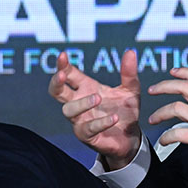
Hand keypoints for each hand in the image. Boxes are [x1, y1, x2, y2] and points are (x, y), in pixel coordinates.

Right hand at [48, 50, 141, 168]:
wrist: (131, 136)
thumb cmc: (126, 110)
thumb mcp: (131, 90)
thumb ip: (129, 73)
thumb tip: (130, 51)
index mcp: (86, 87)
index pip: (68, 74)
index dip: (63, 65)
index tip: (63, 55)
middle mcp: (79, 102)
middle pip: (57, 91)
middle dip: (56, 82)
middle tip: (62, 75)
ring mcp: (80, 119)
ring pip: (68, 110)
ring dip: (81, 103)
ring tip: (98, 97)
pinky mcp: (86, 135)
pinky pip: (87, 128)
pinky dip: (100, 122)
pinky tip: (114, 118)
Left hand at [147, 68, 187, 184]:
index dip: (186, 72)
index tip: (174, 72)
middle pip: (185, 87)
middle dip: (165, 85)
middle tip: (154, 90)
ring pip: (177, 108)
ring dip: (161, 112)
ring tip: (153, 119)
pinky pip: (178, 133)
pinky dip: (166, 136)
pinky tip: (164, 141)